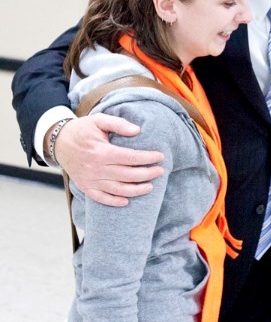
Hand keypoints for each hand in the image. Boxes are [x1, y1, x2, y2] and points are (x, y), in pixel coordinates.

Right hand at [50, 114, 164, 205]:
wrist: (58, 142)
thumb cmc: (81, 129)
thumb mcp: (99, 120)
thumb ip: (118, 124)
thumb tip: (137, 131)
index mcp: (101, 151)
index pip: (130, 157)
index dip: (147, 158)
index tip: (160, 157)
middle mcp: (96, 168)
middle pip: (127, 175)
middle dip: (147, 174)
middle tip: (160, 171)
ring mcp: (90, 180)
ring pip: (118, 189)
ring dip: (136, 190)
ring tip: (150, 186)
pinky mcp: (85, 186)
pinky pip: (101, 198)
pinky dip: (114, 201)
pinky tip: (127, 201)